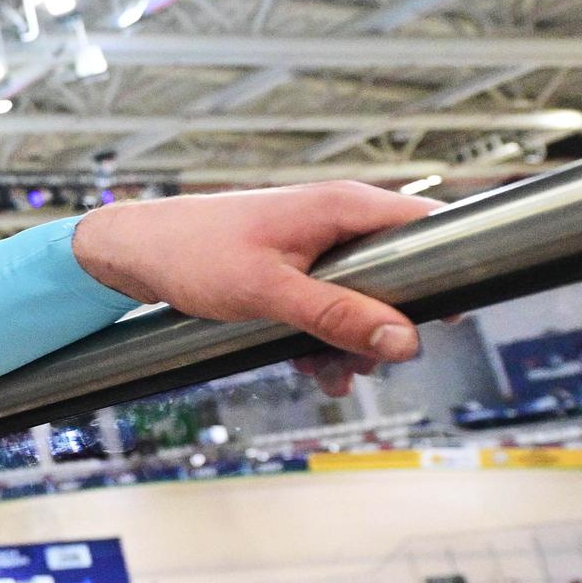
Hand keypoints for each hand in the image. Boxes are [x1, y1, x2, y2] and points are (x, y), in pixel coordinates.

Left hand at [74, 182, 435, 394]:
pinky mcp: (294, 265)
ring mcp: (315, 243)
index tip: (446, 322)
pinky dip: (323, 335)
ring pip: (362, 298)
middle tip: (362, 366)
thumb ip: (338, 315)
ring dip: (350, 341)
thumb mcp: (270, 292)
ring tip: (328, 374)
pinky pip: (329, 303)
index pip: (427, 227)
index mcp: (343, 208)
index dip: (449, 271)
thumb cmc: (193, 253)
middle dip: (384, 328)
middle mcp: (336, 220)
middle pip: (398, 276)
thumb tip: (404, 340)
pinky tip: (309, 366)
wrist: (133, 252)